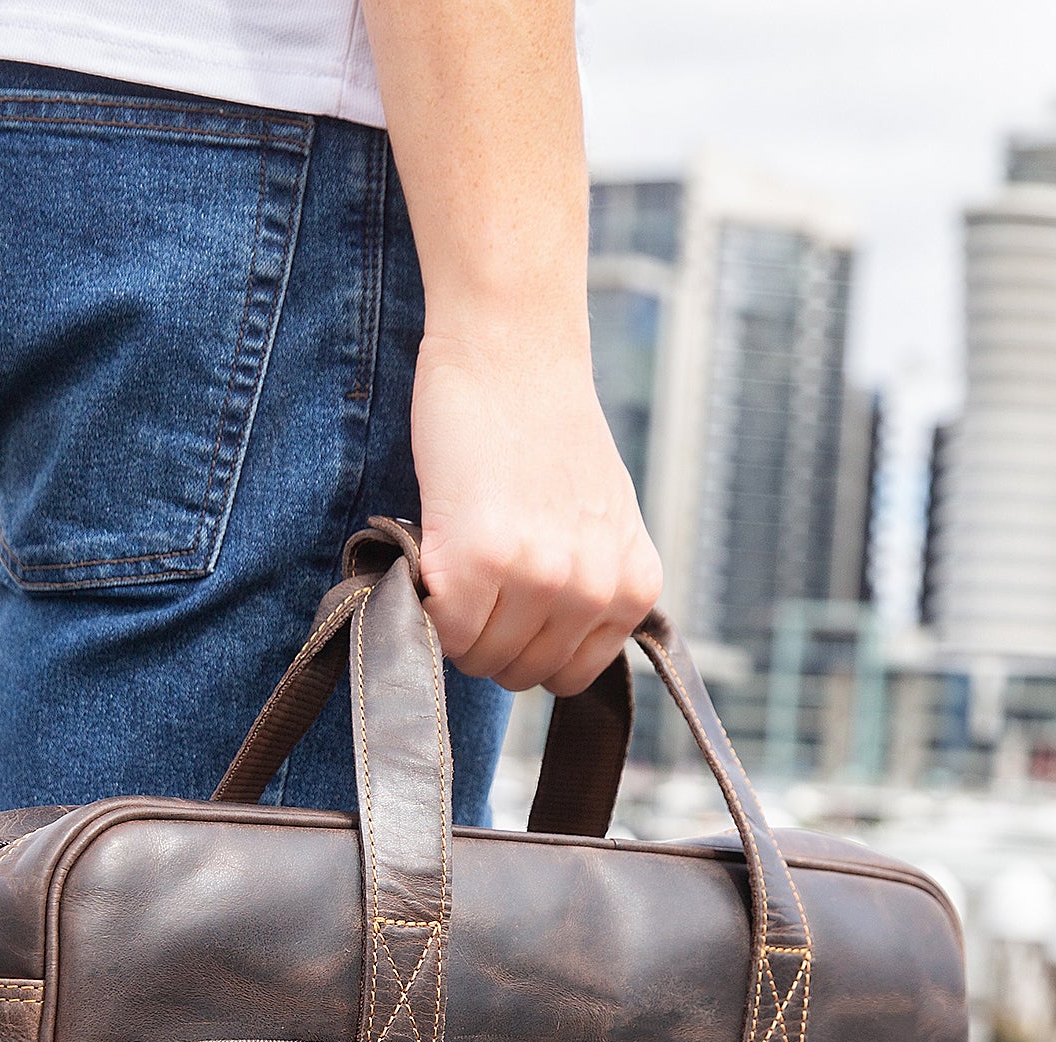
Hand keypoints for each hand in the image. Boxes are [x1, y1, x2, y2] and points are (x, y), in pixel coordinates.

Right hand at [413, 328, 660, 695]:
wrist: (513, 350)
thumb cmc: (546, 431)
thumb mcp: (603, 524)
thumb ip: (590, 590)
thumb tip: (547, 653)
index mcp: (633, 589)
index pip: (566, 676)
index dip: (526, 644)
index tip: (508, 600)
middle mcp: (594, 591)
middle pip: (519, 673)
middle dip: (487, 635)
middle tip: (476, 572)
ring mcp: (539, 579)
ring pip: (477, 659)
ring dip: (452, 621)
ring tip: (457, 555)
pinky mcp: (480, 560)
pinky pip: (440, 629)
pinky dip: (422, 602)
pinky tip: (434, 550)